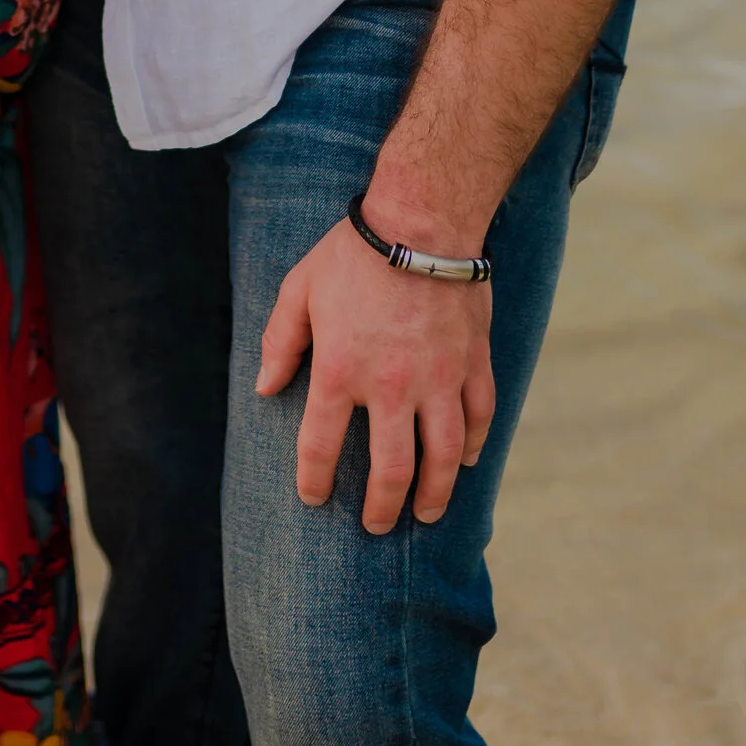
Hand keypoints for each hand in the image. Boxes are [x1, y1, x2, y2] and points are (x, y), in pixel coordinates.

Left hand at [255, 220, 494, 533]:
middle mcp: (391, 387)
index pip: (321, 447)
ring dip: (434, 494)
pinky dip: (472, 446)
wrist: (423, 219)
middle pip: (389, 470)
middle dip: (382, 508)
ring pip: (441, 457)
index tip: (314, 499)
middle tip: (377, 526)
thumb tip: (266, 388)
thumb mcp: (299, 289)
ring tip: (427, 515)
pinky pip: (478, 417)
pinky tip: (463, 462)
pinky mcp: (473, 362)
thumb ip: (280, 341)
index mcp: (340, 371)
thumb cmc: (354, 252)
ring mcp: (438, 378)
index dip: (314, 481)